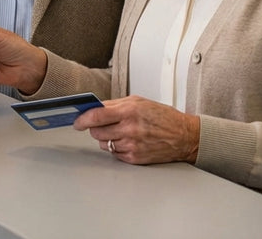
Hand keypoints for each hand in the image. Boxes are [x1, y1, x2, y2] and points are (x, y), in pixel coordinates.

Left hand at [72, 95, 199, 164]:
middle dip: (95, 128)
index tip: (77, 122)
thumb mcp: (139, 102)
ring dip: (107, 139)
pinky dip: (117, 148)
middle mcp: (130, 129)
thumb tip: (94, 107)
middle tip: (103, 125)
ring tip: (120, 132)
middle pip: (97, 132)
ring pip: (104, 144)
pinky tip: (128, 141)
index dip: (82, 119)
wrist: (184, 136)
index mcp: (129, 111)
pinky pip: (115, 154)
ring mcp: (132, 145)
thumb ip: (114, 104)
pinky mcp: (135, 158)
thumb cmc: (163, 117)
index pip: (96, 116)